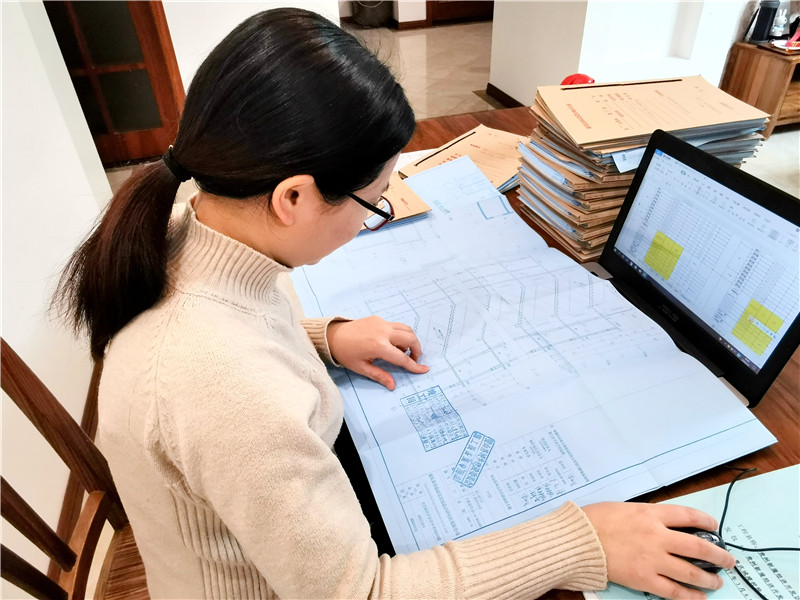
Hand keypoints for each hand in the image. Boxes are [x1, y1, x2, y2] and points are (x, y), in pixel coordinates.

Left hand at [327, 317, 428, 389]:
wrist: (332, 335)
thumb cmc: (345, 353)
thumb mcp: (361, 368)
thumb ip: (379, 376)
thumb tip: (392, 385)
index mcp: (379, 346)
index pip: (402, 358)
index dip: (414, 365)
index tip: (424, 369)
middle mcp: (383, 332)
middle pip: (410, 338)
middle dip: (416, 349)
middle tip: (413, 359)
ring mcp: (381, 323)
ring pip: (406, 329)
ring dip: (410, 340)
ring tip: (403, 351)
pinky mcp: (378, 319)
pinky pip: (395, 326)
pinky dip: (400, 334)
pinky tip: (391, 343)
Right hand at [583, 502, 736, 599]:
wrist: (578, 540)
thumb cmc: (596, 520)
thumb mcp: (626, 508)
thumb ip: (648, 517)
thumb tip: (664, 525)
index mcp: (652, 514)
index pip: (689, 516)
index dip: (707, 522)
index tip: (715, 527)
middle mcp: (658, 536)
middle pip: (699, 547)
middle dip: (719, 555)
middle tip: (728, 561)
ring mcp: (653, 559)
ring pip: (691, 572)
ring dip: (709, 578)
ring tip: (717, 582)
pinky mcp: (644, 579)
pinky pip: (673, 591)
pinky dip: (690, 596)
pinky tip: (698, 598)